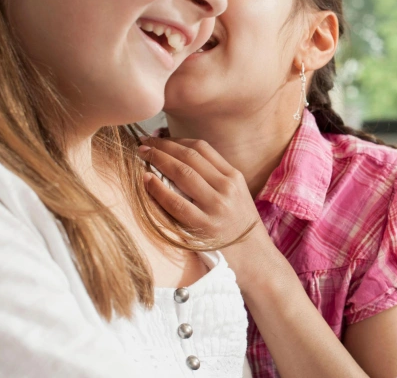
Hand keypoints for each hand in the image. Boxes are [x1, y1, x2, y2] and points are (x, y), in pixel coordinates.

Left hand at [138, 137, 259, 244]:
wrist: (254, 257)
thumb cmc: (238, 226)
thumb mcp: (235, 195)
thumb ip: (214, 177)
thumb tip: (177, 158)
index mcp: (234, 176)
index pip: (202, 148)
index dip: (176, 140)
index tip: (158, 139)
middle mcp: (227, 187)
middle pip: (190, 157)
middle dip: (163, 146)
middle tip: (144, 143)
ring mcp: (216, 207)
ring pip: (183, 174)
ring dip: (159, 160)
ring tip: (142, 156)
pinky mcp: (204, 227)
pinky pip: (176, 203)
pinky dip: (159, 189)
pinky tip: (146, 180)